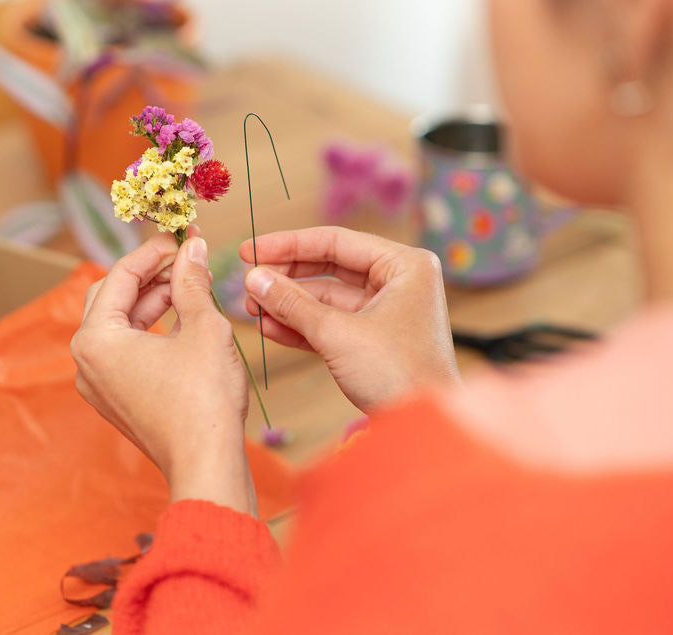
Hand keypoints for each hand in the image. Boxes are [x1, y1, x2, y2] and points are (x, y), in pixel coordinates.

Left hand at [71, 231, 255, 515]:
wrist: (207, 463)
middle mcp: (85, 361)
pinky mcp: (116, 401)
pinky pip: (125, 352)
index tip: (181, 236)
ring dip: (151, 301)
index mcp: (95, 339)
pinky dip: (149, 330)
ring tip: (190, 285)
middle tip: (185, 258)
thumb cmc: (204, 399)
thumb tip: (193, 248)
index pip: (119, 275)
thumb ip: (191, 281)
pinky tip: (182, 319)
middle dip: (148, 274)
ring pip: (118, 326)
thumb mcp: (203, 326)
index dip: (153, 251)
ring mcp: (98, 385)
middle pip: (110, 297)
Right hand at [240, 226, 458, 411]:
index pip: (336, 241)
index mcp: (404, 265)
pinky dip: (301, 326)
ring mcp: (385, 311)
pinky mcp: (373, 339)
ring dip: (288, 305)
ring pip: (326, 299)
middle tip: (248, 283)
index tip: (250, 250)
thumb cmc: (399, 376)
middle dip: (286, 279)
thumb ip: (292, 303)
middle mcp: (398, 282)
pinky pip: (331, 323)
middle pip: (329, 267)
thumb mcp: (338, 334)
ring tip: (252, 309)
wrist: (423, 431)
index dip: (288, 245)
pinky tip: (269, 327)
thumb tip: (255, 279)